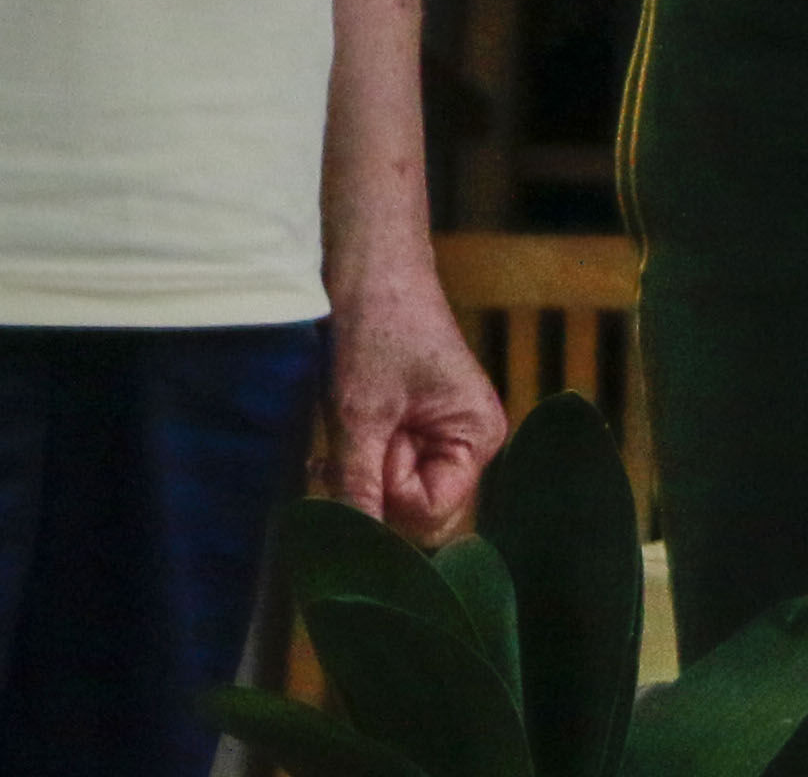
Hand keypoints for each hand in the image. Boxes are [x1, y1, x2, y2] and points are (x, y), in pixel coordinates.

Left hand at [316, 249, 507, 536]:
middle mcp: (467, 443)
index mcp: (478, 438)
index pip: (438, 514)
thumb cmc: (375, 325)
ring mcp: (439, 436)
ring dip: (358, 475)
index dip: (392, 500)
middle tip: (340, 453)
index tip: (364, 456)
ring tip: (332, 443)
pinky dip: (356, 462)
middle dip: (374, 490)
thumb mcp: (360, 410)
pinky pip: (384, 468)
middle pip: (420, 511)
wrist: (366, 264)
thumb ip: (359, 481)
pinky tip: (330, 450)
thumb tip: (353, 545)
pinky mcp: (410, 426)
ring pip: (394, 492)